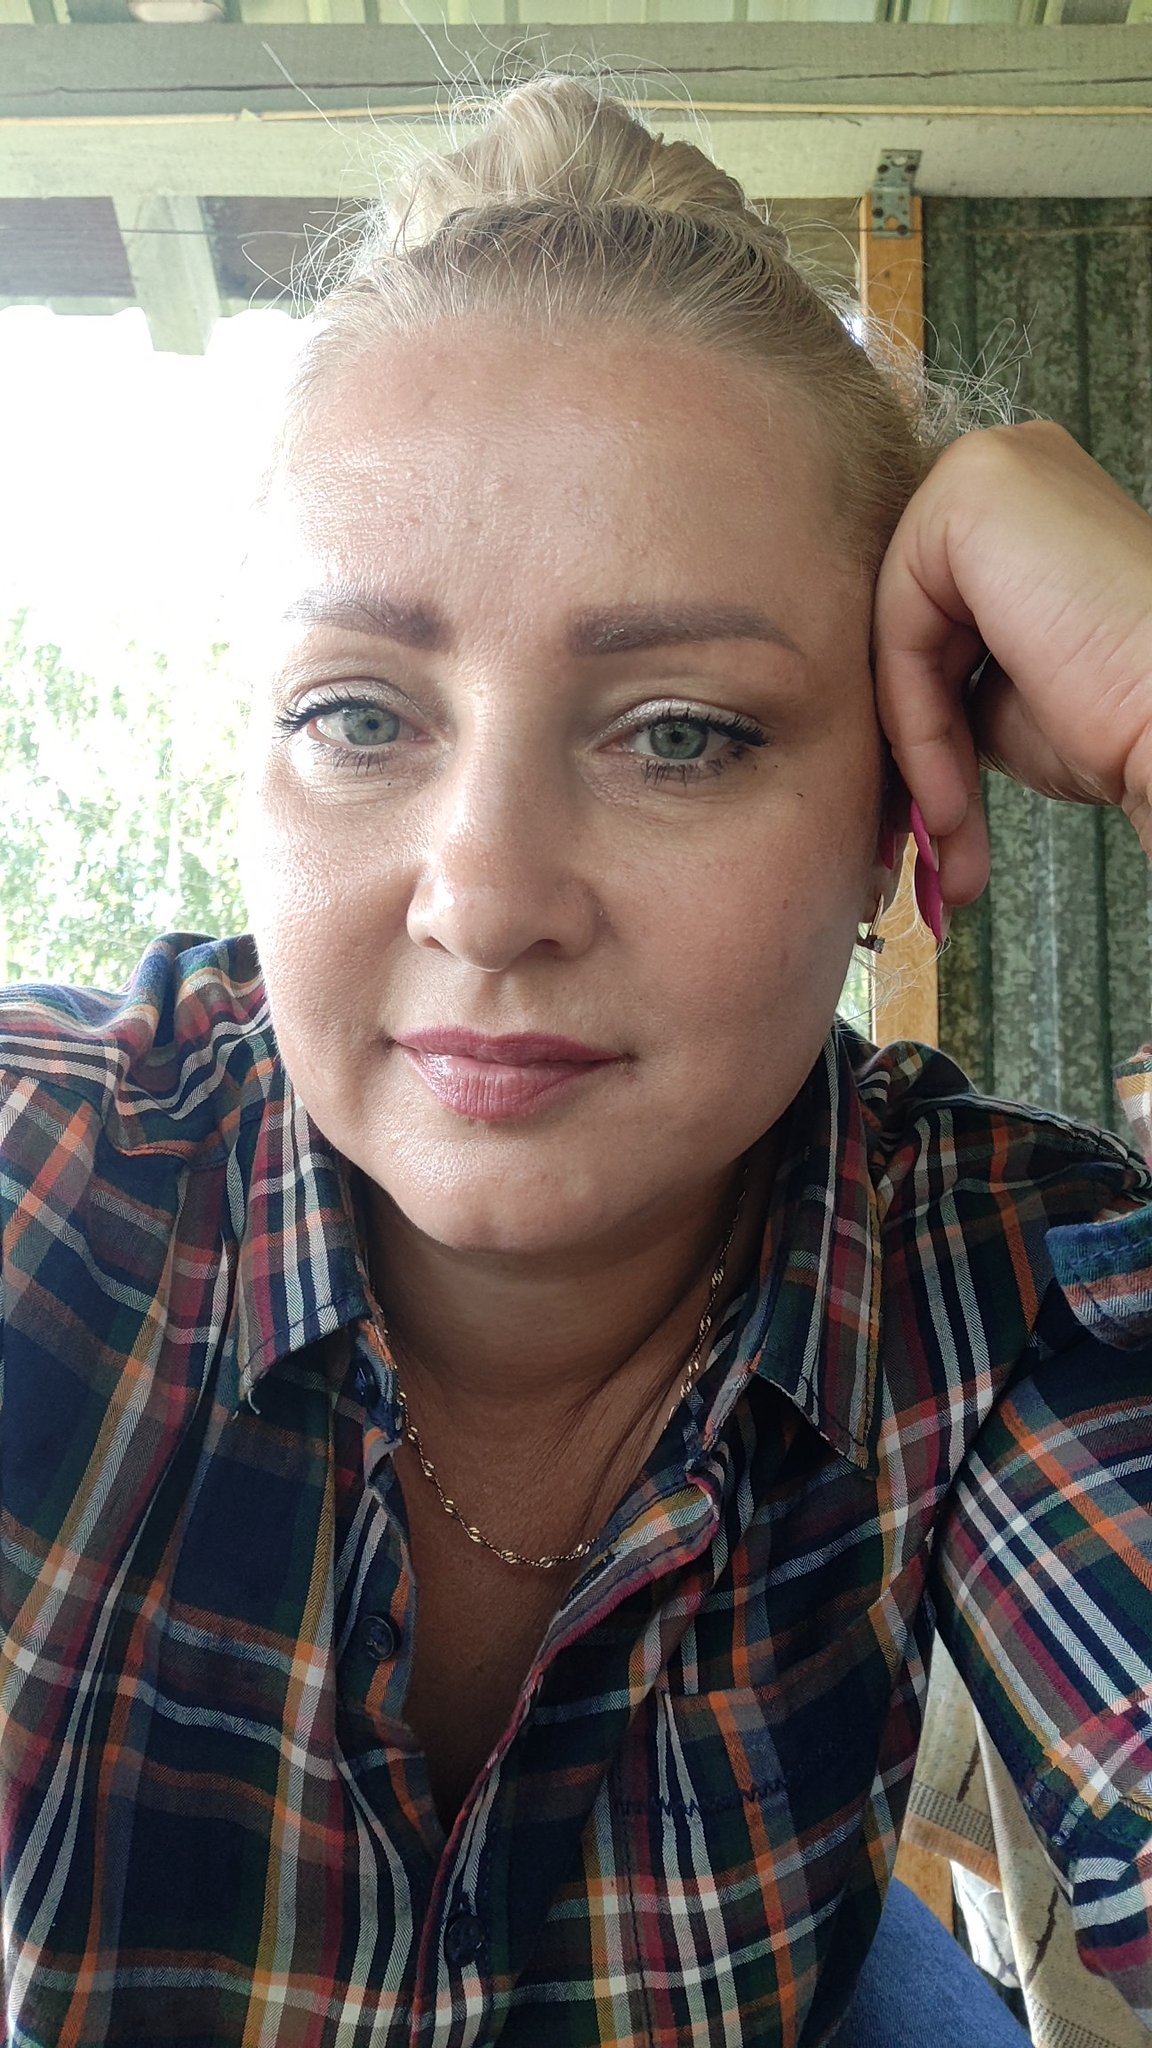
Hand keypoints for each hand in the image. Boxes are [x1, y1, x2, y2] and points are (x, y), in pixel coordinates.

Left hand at [872, 421, 1151, 907]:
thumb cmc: (1121, 715)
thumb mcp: (1006, 697)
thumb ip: (942, 677)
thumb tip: (885, 723)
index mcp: (1023, 505)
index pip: (930, 618)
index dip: (925, 725)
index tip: (936, 818)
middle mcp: (1007, 466)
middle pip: (906, 622)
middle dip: (915, 744)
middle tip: (932, 836)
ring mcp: (988, 464)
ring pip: (897, 632)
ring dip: (918, 751)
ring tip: (948, 830)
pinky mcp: (971, 486)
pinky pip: (901, 625)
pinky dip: (916, 720)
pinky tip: (949, 791)